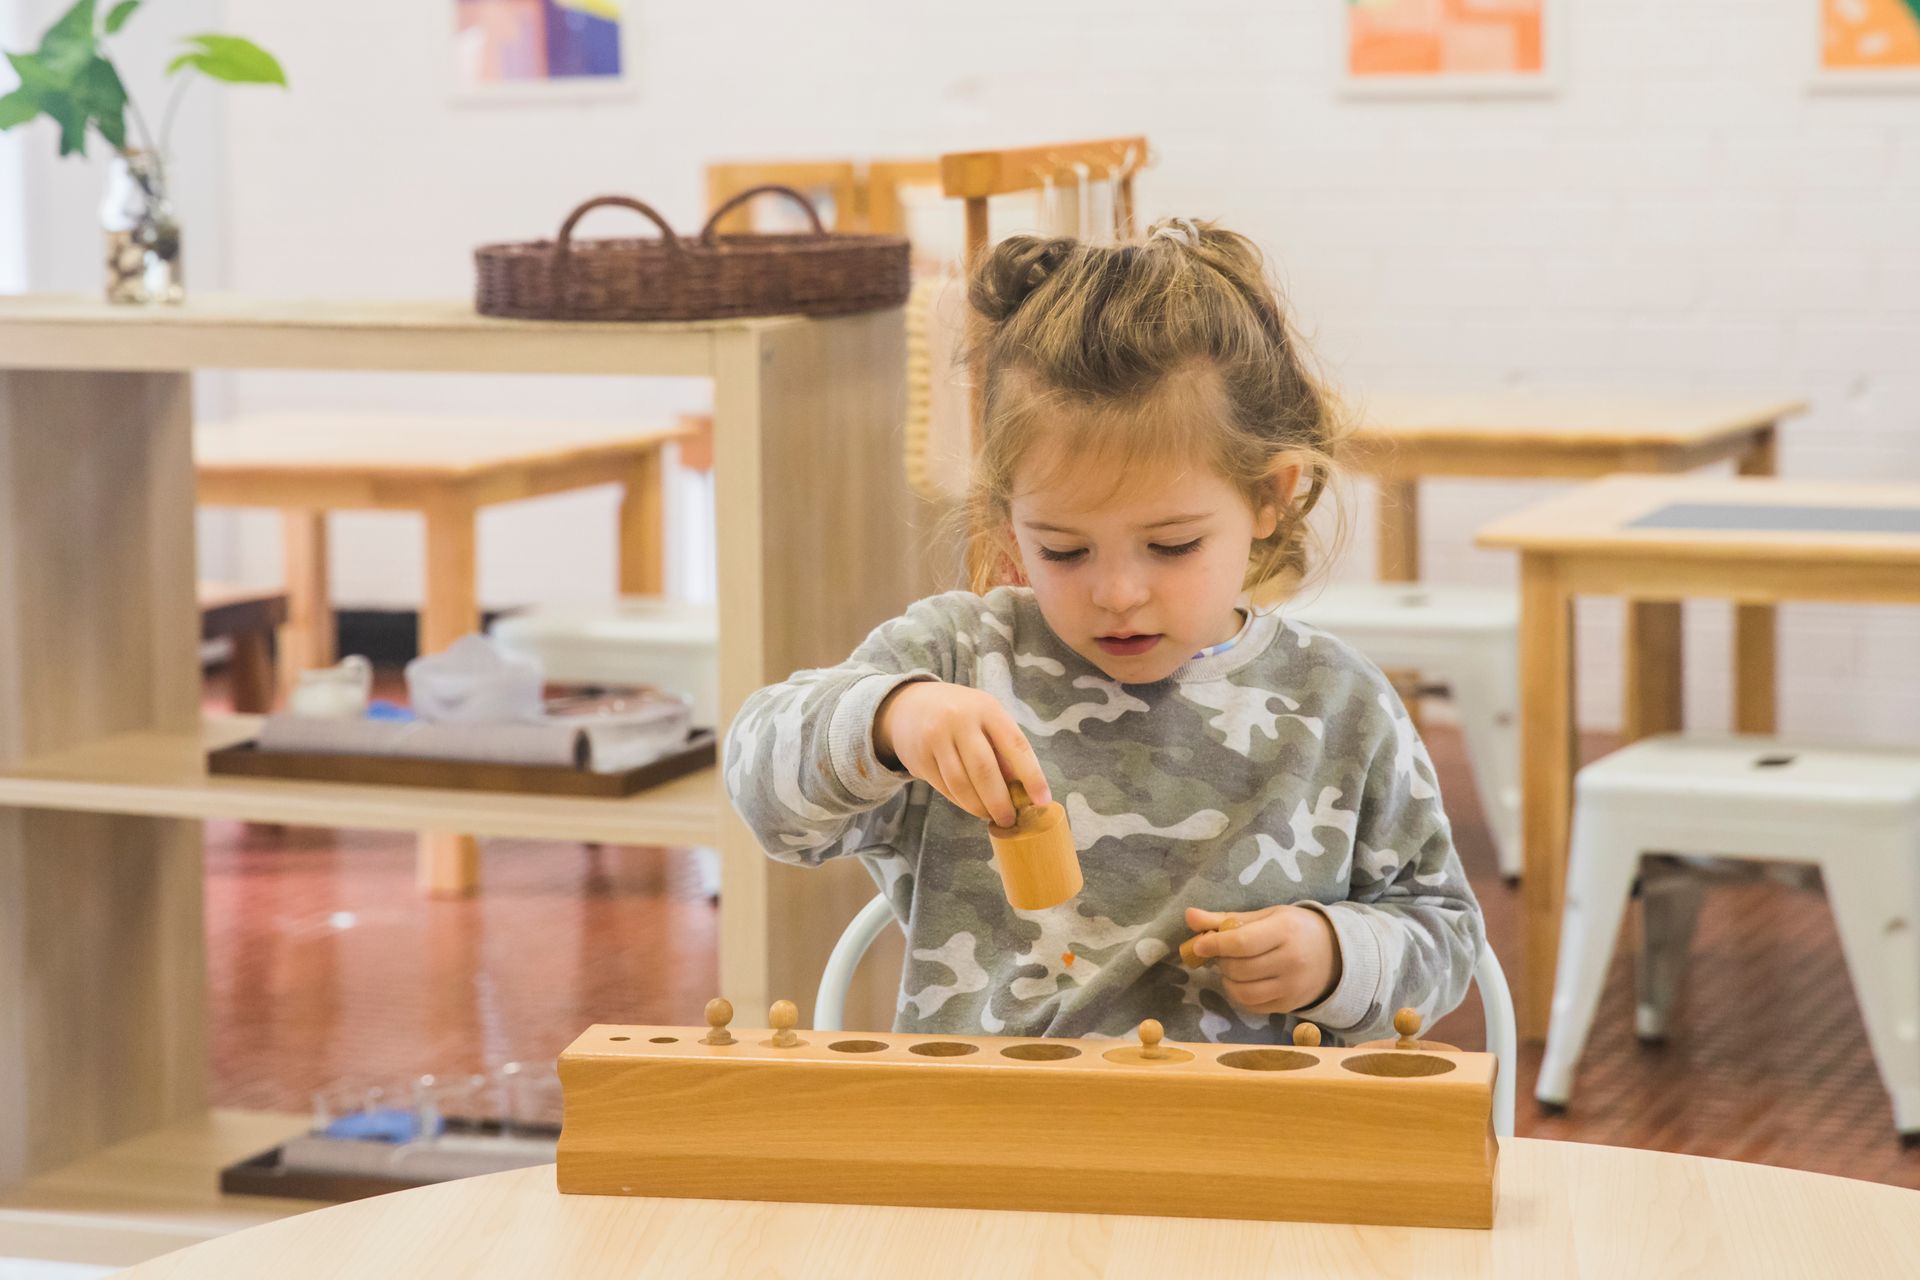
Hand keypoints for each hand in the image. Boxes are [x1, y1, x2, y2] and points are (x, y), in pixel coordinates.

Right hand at [874, 681, 1050, 827]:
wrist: (909, 705)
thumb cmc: (961, 715)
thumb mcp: (986, 719)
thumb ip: (1004, 750)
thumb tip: (1025, 791)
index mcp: (987, 708)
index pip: (1015, 745)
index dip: (1032, 776)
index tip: (1043, 801)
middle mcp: (960, 720)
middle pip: (984, 770)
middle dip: (1000, 801)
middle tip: (1010, 819)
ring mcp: (936, 738)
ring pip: (961, 784)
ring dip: (979, 806)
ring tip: (991, 816)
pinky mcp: (919, 757)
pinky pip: (945, 788)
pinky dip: (961, 802)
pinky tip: (971, 806)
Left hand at [1184, 904, 1341, 1014]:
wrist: (1335, 954)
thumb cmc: (1294, 929)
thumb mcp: (1264, 916)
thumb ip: (1225, 918)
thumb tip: (1188, 915)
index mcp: (1285, 930)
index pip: (1242, 942)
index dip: (1215, 945)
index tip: (1199, 945)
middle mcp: (1292, 960)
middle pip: (1239, 968)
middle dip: (1221, 961)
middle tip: (1221, 952)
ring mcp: (1292, 986)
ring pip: (1243, 991)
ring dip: (1227, 980)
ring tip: (1231, 967)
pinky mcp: (1289, 1005)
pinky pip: (1252, 1006)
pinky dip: (1238, 995)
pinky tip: (1242, 981)